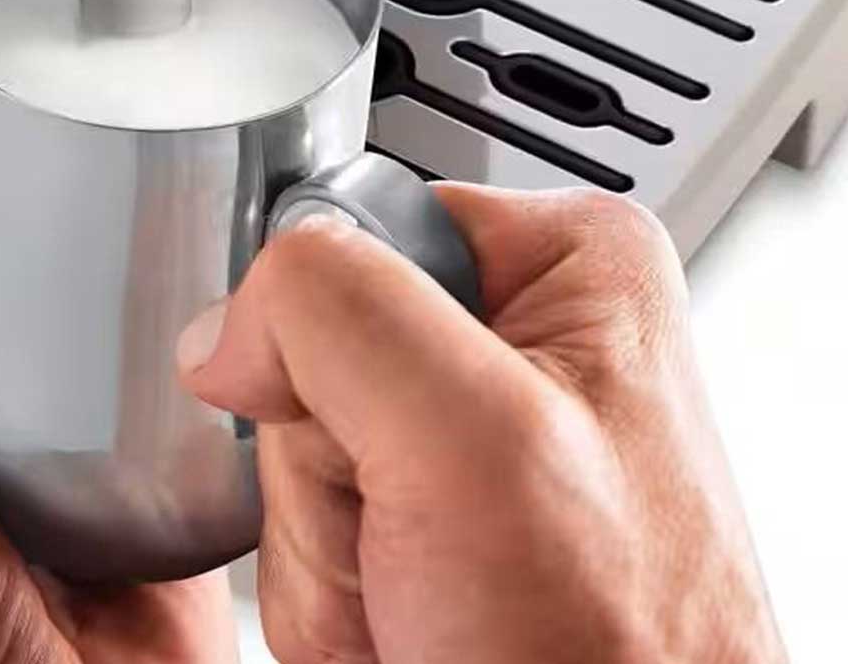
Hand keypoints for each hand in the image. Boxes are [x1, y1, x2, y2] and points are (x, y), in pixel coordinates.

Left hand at [0, 37, 236, 663]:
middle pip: (1, 240)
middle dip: (30, 155)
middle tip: (76, 82)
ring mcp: (66, 423)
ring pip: (95, 290)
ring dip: (124, 226)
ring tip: (165, 150)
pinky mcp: (150, 460)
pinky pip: (176, 361)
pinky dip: (197, 311)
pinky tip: (219, 271)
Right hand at [178, 187, 785, 663]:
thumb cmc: (619, 658)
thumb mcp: (472, 440)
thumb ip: (338, 313)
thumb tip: (227, 320)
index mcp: (568, 268)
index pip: (355, 226)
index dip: (325, 336)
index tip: (370, 426)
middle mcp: (527, 345)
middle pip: (317, 352)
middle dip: (330, 473)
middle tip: (414, 545)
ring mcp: (479, 445)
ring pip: (301, 458)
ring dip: (331, 556)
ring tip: (425, 601)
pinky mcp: (442, 530)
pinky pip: (315, 536)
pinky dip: (339, 602)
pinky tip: (414, 627)